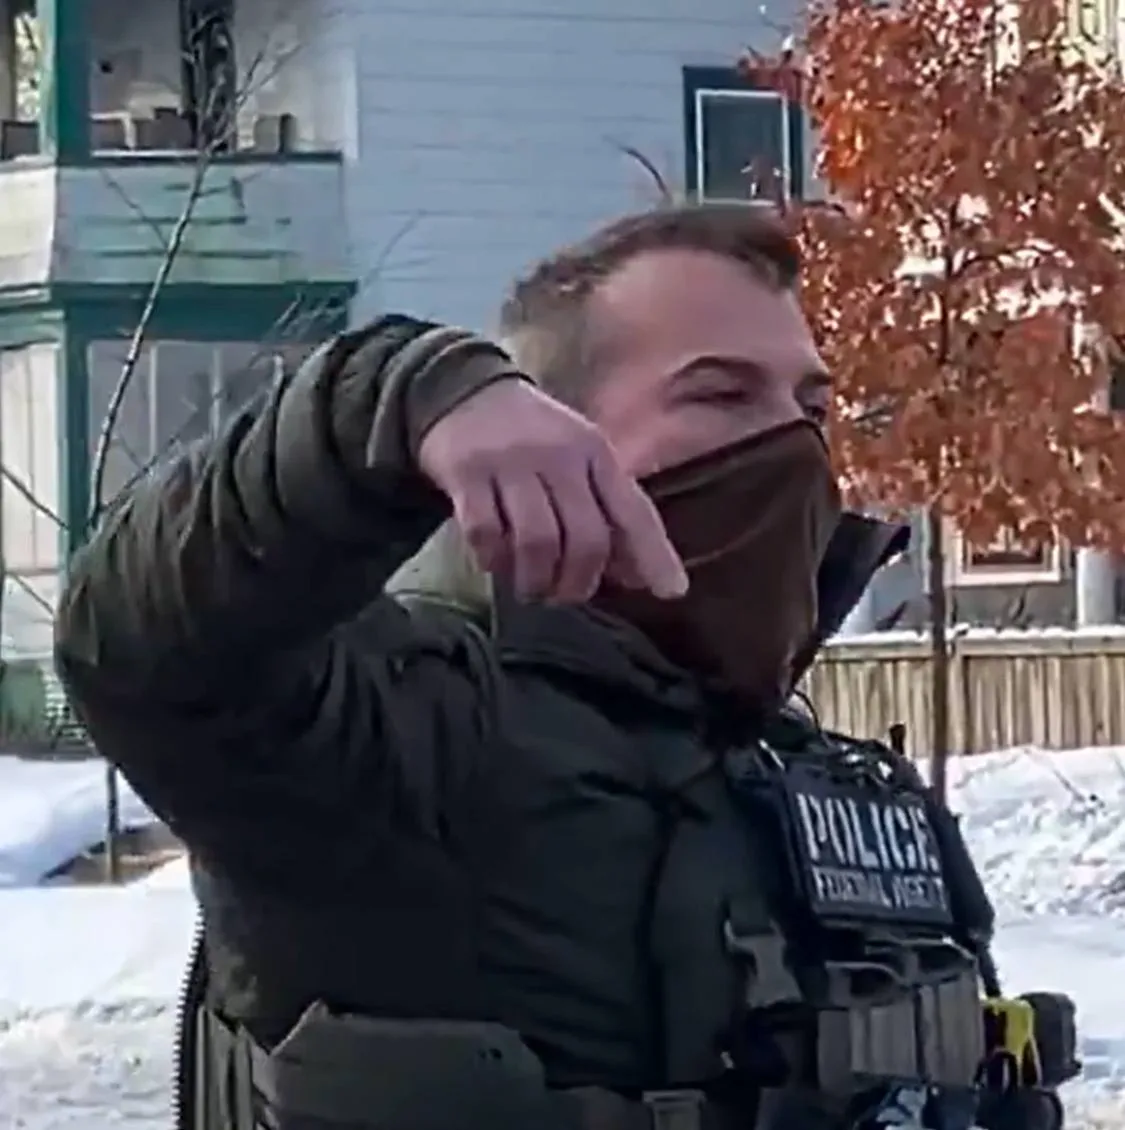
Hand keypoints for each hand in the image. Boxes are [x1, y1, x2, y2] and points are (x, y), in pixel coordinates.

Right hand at [417, 380, 687, 602]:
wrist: (463, 391)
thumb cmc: (534, 439)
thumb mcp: (580, 460)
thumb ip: (609, 511)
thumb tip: (640, 576)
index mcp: (595, 452)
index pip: (633, 510)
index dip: (654, 555)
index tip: (670, 593)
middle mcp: (559, 455)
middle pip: (585, 538)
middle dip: (579, 582)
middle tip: (565, 596)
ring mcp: (511, 462)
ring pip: (537, 541)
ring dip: (536, 579)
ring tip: (532, 589)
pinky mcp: (467, 472)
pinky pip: (485, 533)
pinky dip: (493, 559)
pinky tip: (495, 563)